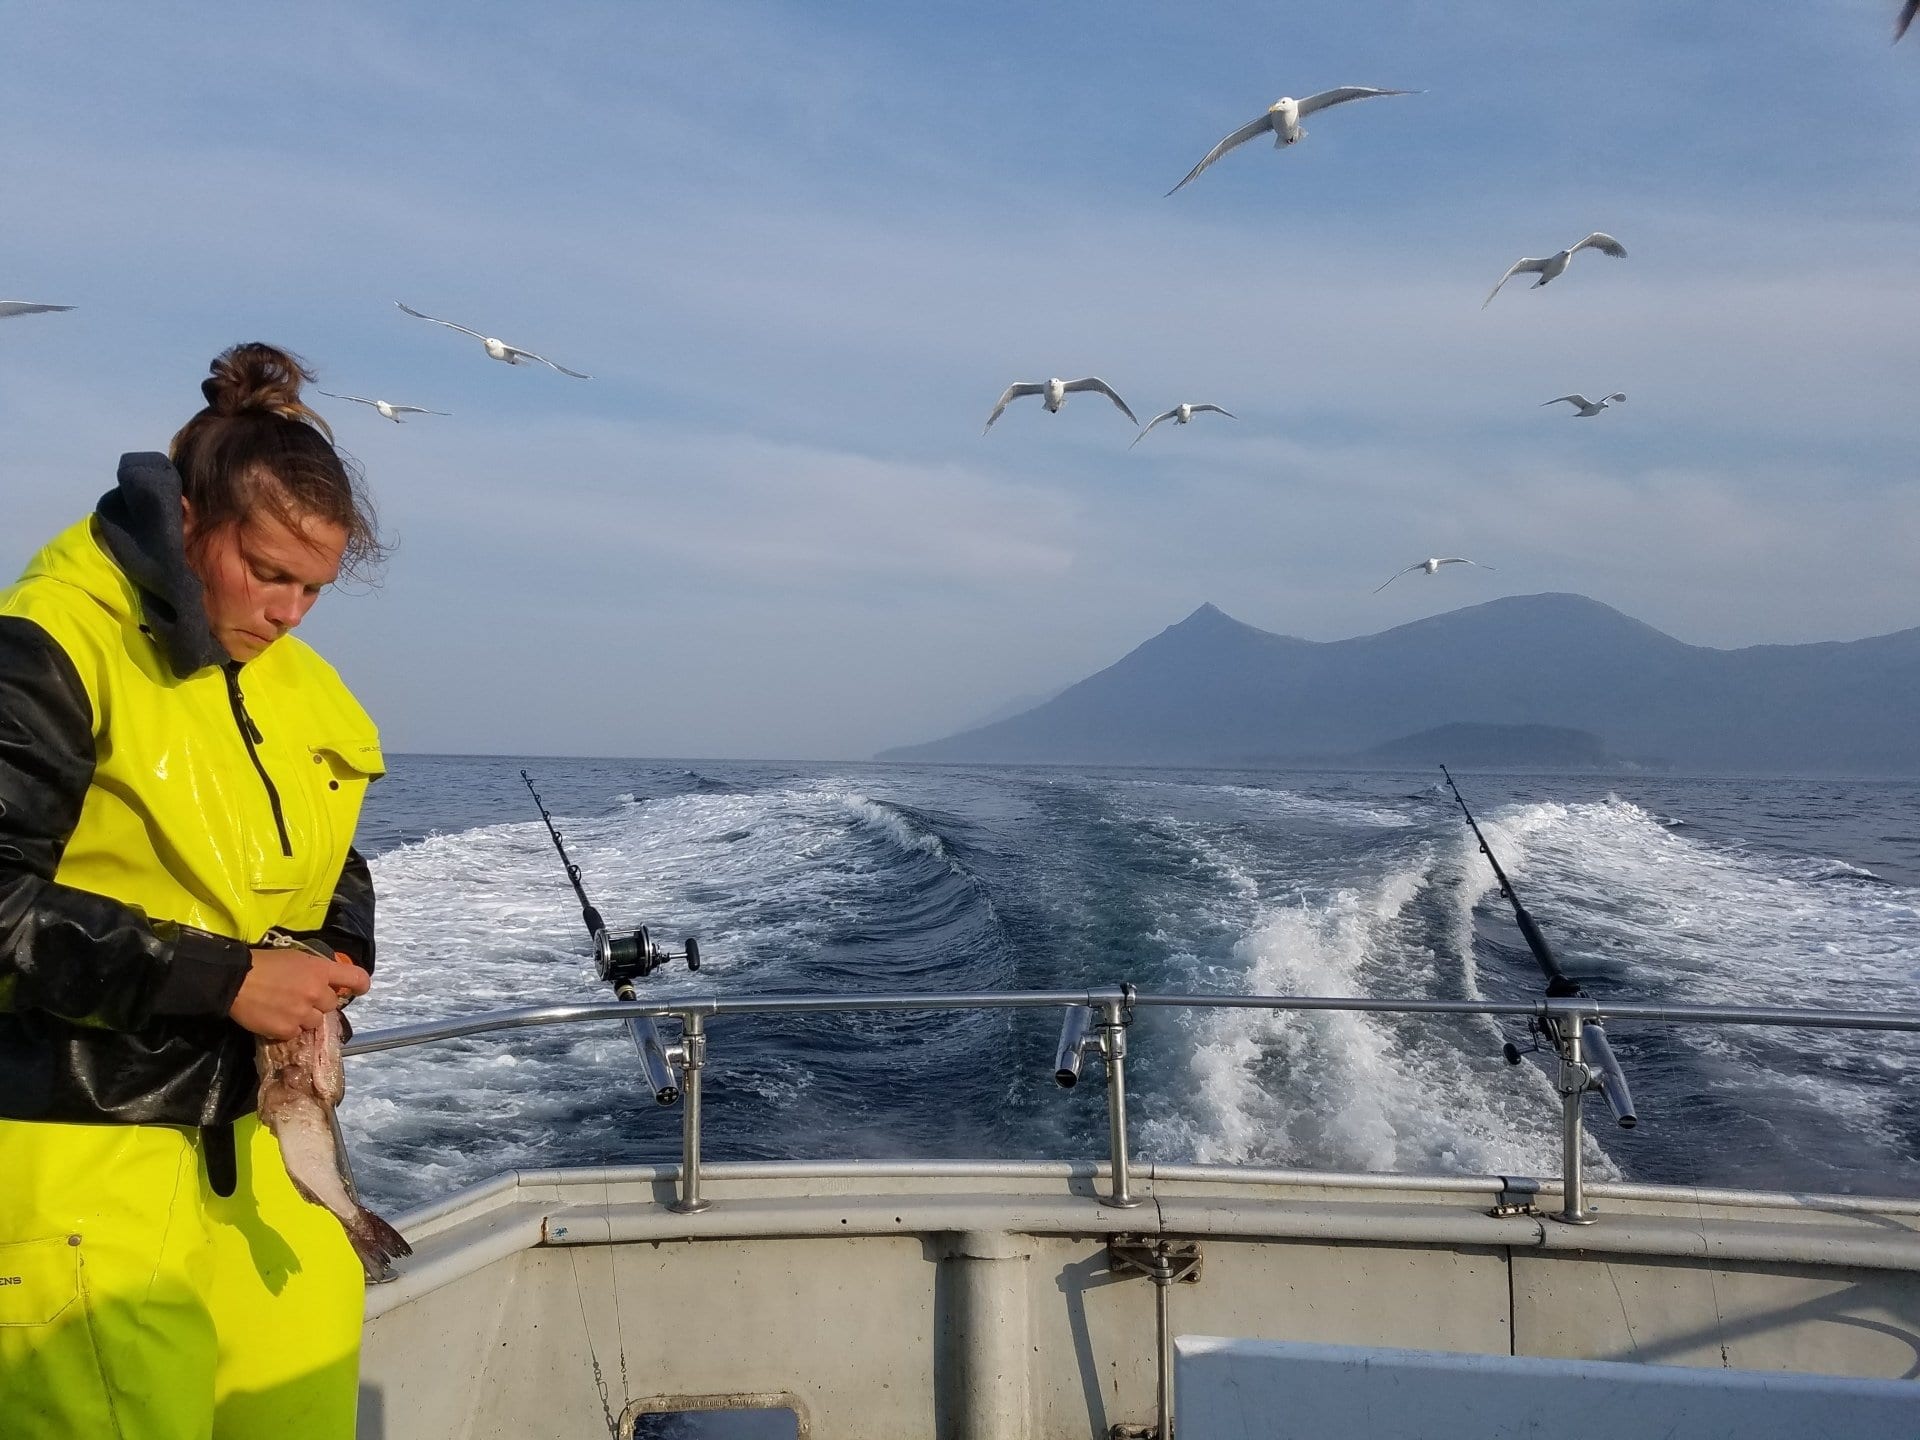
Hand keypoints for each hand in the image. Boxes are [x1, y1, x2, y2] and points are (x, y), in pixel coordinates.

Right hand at [228, 948, 370, 1040]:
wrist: (235, 980)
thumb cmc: (263, 963)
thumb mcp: (296, 958)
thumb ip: (315, 970)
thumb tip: (326, 982)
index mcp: (320, 970)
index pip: (355, 978)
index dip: (360, 985)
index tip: (359, 989)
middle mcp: (317, 992)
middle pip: (331, 1004)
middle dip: (319, 1003)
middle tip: (299, 997)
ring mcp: (303, 1013)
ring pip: (315, 1022)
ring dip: (304, 1017)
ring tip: (285, 1008)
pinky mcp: (287, 1030)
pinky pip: (296, 1033)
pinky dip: (287, 1028)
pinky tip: (274, 1017)